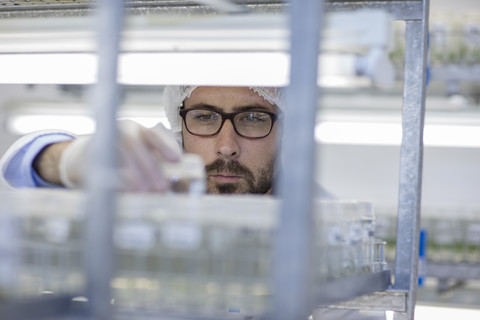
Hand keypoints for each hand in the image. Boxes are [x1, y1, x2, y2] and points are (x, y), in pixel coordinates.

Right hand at [58, 120, 181, 191]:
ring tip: (145, 192)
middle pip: (134, 145)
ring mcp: (102, 142)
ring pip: (118, 156)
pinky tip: (127, 192)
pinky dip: (117, 181)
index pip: (152, 135)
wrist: (85, 157)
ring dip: (134, 176)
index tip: (176, 160)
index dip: (164, 147)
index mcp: (135, 129)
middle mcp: (118, 131)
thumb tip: (175, 182)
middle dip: (150, 168)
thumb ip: (156, 163)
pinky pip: (104, 168)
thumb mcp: (140, 153)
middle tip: (161, 188)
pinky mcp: (90, 158)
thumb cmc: (123, 157)